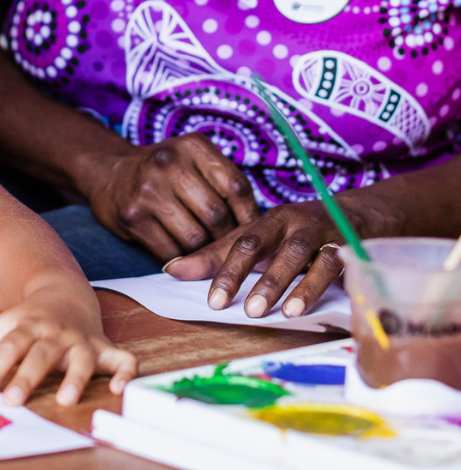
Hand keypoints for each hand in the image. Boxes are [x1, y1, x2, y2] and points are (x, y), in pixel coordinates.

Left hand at [0, 287, 136, 405]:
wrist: (64, 292)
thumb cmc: (27, 319)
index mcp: (26, 326)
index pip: (8, 345)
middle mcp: (54, 333)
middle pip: (40, 354)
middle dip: (28, 376)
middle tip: (14, 400)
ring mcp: (81, 340)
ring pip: (81, 358)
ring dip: (74, 378)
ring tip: (64, 400)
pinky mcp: (104, 348)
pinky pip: (122, 359)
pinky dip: (125, 373)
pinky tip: (118, 390)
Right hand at [80, 133, 258, 261]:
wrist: (109, 172)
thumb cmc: (164, 172)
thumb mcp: (193, 161)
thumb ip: (224, 183)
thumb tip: (259, 228)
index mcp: (192, 146)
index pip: (235, 186)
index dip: (249, 215)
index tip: (252, 232)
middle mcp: (169, 163)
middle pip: (217, 216)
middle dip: (226, 238)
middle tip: (228, 248)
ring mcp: (148, 190)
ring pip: (196, 239)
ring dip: (204, 253)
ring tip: (205, 251)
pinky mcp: (133, 216)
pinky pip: (171, 252)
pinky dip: (182, 260)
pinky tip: (182, 255)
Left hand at [164, 200, 353, 317]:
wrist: (355, 215)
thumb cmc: (293, 234)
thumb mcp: (258, 240)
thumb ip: (218, 256)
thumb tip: (172, 270)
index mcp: (268, 220)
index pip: (242, 243)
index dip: (226, 270)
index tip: (213, 301)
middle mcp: (294, 223)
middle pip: (274, 247)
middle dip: (262, 278)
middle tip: (248, 310)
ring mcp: (324, 234)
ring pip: (309, 256)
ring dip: (299, 284)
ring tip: (287, 313)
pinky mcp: (352, 248)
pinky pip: (344, 265)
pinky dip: (334, 285)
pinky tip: (329, 305)